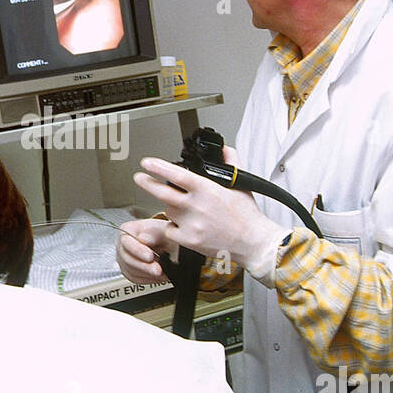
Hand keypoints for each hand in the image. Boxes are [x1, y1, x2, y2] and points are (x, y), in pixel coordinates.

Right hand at [115, 218, 176, 283]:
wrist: (170, 246)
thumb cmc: (165, 235)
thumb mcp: (164, 230)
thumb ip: (153, 233)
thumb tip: (143, 239)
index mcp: (128, 229)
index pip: (126, 240)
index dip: (137, 250)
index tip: (150, 256)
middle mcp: (123, 244)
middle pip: (126, 258)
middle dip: (144, 266)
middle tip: (158, 270)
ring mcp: (124, 259)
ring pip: (130, 271)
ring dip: (147, 274)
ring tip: (161, 272)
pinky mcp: (129, 271)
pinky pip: (135, 278)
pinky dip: (148, 278)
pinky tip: (157, 275)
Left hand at [133, 157, 285, 269]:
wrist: (253, 243)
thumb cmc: (247, 216)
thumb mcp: (240, 185)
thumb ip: (231, 164)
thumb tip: (225, 149)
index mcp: (208, 190)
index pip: (178, 175)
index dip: (159, 168)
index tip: (147, 163)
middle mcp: (197, 207)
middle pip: (163, 193)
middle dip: (147, 183)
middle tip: (139, 177)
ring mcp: (191, 225)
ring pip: (168, 210)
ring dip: (170, 207)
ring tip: (184, 208)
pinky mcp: (189, 241)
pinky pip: (170, 229)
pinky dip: (173, 226)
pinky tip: (184, 225)